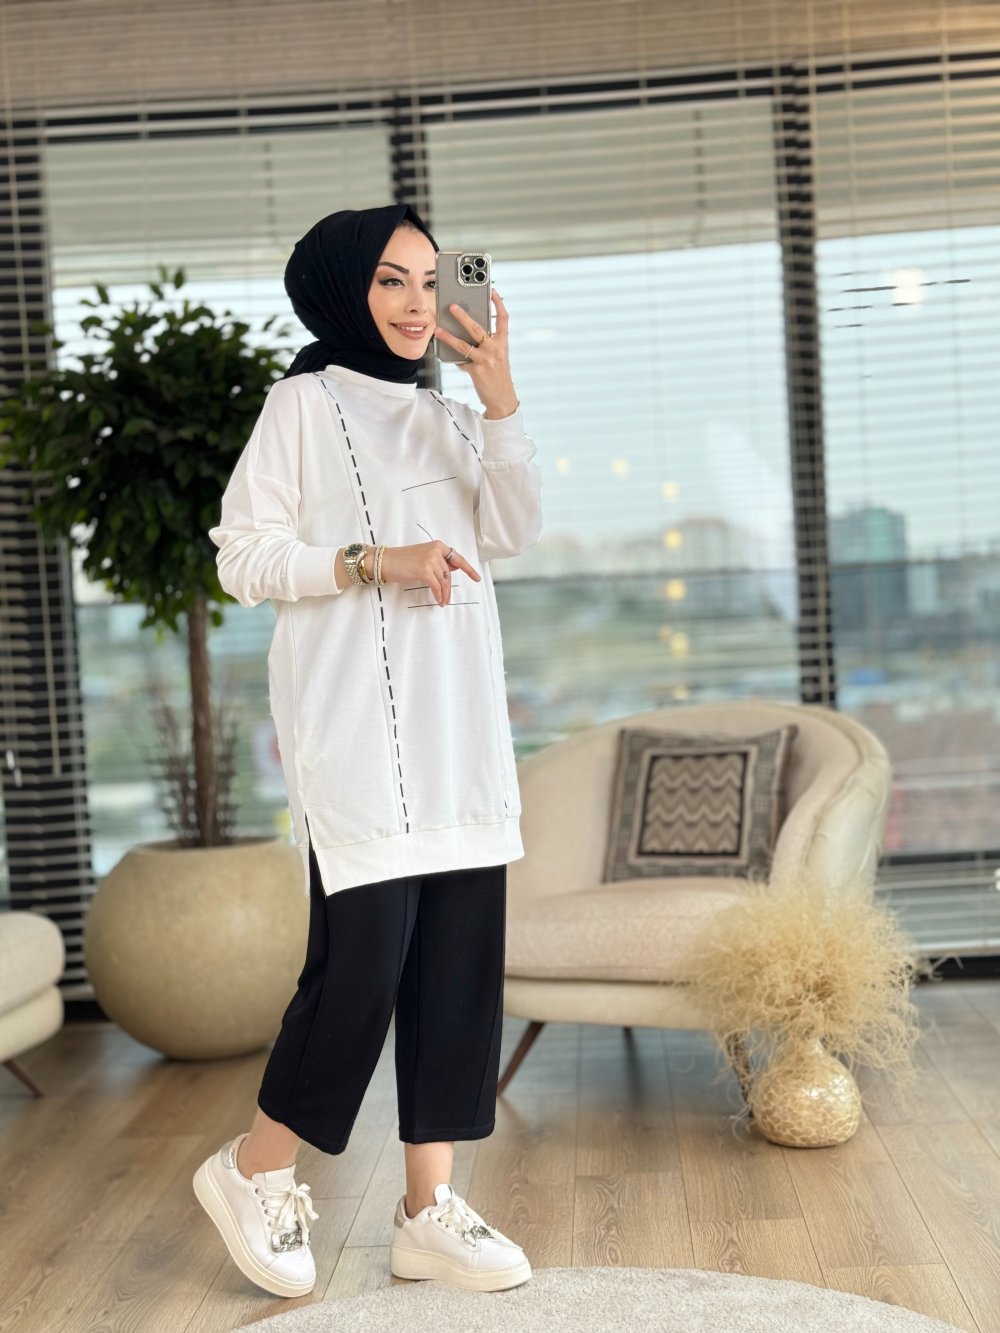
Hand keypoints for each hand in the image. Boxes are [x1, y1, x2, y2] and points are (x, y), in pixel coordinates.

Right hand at [381, 541, 481, 606]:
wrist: (385, 561)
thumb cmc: (402, 560)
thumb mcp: (423, 556)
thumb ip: (438, 562)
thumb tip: (451, 570)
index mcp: (437, 545)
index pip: (457, 558)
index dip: (468, 569)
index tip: (477, 578)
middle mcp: (436, 550)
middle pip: (449, 573)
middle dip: (449, 588)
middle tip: (448, 599)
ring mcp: (430, 560)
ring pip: (444, 581)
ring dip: (444, 594)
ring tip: (443, 602)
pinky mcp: (424, 570)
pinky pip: (436, 586)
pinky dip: (439, 595)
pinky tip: (438, 600)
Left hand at [433, 290, 518, 417]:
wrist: (502, 398)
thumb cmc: (498, 375)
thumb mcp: (498, 356)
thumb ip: (487, 344)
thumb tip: (466, 332)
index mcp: (503, 343)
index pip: (503, 319)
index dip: (498, 304)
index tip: (492, 291)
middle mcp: (495, 350)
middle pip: (477, 328)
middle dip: (463, 316)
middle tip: (452, 306)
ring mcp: (485, 360)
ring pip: (464, 345)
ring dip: (448, 337)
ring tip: (438, 330)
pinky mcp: (476, 371)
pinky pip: (460, 360)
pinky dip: (453, 357)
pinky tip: (444, 352)